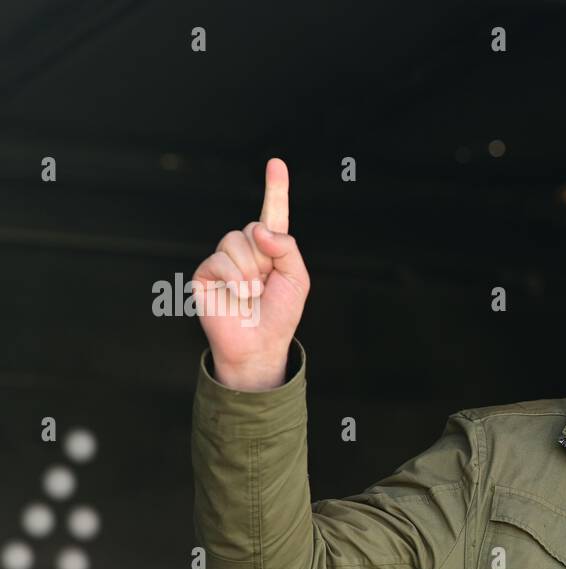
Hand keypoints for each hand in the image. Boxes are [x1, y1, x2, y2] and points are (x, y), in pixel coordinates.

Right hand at [192, 158, 310, 389]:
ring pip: (235, 242)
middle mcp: (245, 249)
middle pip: (252, 229)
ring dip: (250, 272)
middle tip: (265, 285)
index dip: (275, 188)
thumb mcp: (297, 279)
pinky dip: (235, 279)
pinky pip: (220, 260)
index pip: (272, 213)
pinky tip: (238, 296)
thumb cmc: (280, 315)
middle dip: (264, 258)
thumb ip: (287, 248)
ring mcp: (223, 259)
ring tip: (252, 294)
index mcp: (270, 249)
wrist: (259, 344)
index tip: (276, 163)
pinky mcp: (205, 272)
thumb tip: (261, 229)